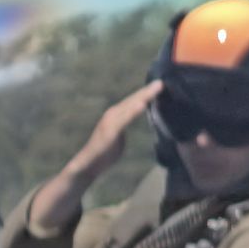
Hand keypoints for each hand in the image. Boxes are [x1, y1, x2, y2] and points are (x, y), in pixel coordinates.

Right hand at [28, 83, 158, 231]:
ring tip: (156, 87)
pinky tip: (143, 104)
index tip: (160, 84)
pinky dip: (134, 111)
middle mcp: (113, 114)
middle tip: (162, 81)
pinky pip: (124, 119)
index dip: (147, 93)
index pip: (134, 101)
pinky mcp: (109, 131)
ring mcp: (110, 121)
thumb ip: (127, 127)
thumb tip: (137, 127)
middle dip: (148, 90)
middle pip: (133, 99)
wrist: (86, 166)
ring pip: (130, 106)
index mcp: (116, 115)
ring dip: (143, 96)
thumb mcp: (119, 137)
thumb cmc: (103, 154)